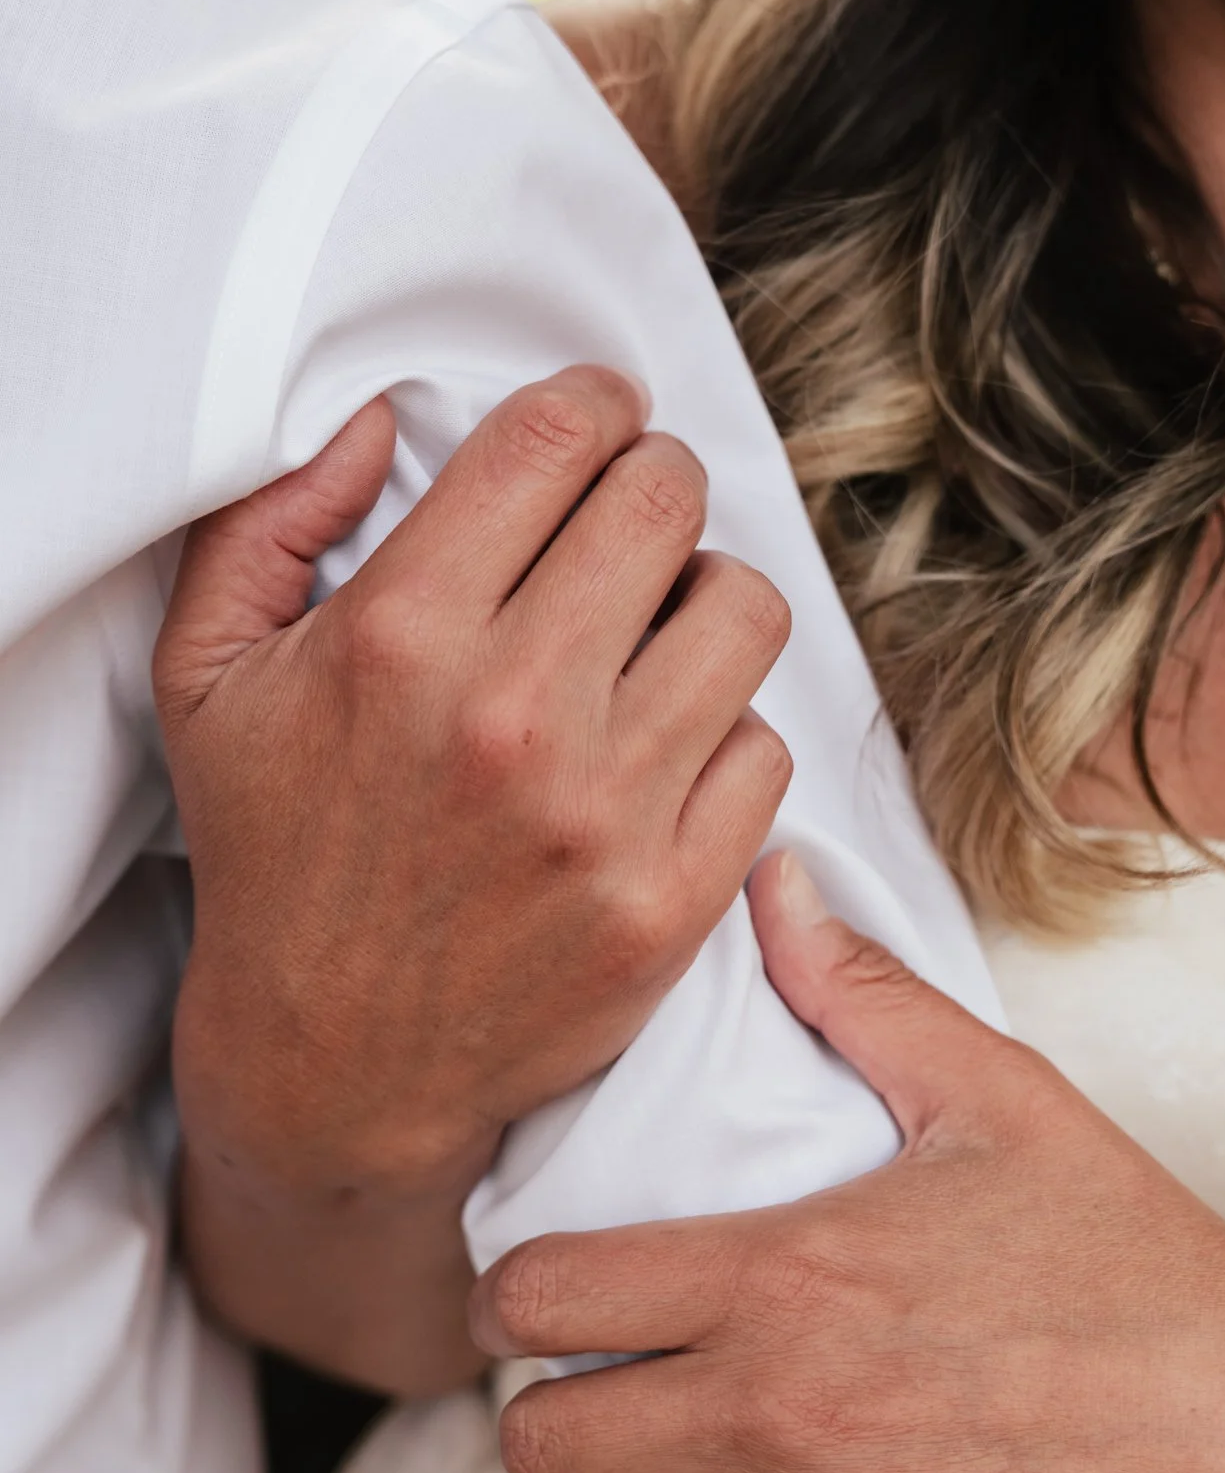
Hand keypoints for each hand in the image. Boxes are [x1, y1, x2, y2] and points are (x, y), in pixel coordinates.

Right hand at [158, 367, 791, 1204]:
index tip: (599, 423)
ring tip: (660, 634)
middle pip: (668, 502)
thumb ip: (269, 521)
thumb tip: (378, 418)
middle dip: (655, 486)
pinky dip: (728, 738)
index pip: (558, 440)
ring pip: (745, 613)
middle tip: (631, 522)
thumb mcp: (210, 676)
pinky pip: (765, 750)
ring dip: (709, 603)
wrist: (336, 1066)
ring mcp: (606, 816)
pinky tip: (666, 753)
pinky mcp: (672, 901)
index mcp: (402, 637)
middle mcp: (514, 716)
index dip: (594, 406)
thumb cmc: (277, 858)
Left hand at [481, 854, 1224, 1472]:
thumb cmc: (1135, 1261)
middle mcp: (771, 1410)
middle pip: (536, 1441)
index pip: (535, 1298)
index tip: (563, 1299)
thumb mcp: (1001, 1100)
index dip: (525, 1296)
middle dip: (558, 1410)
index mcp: (781, 1272)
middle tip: (621, 1392)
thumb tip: (773, 880)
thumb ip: (861, 992)